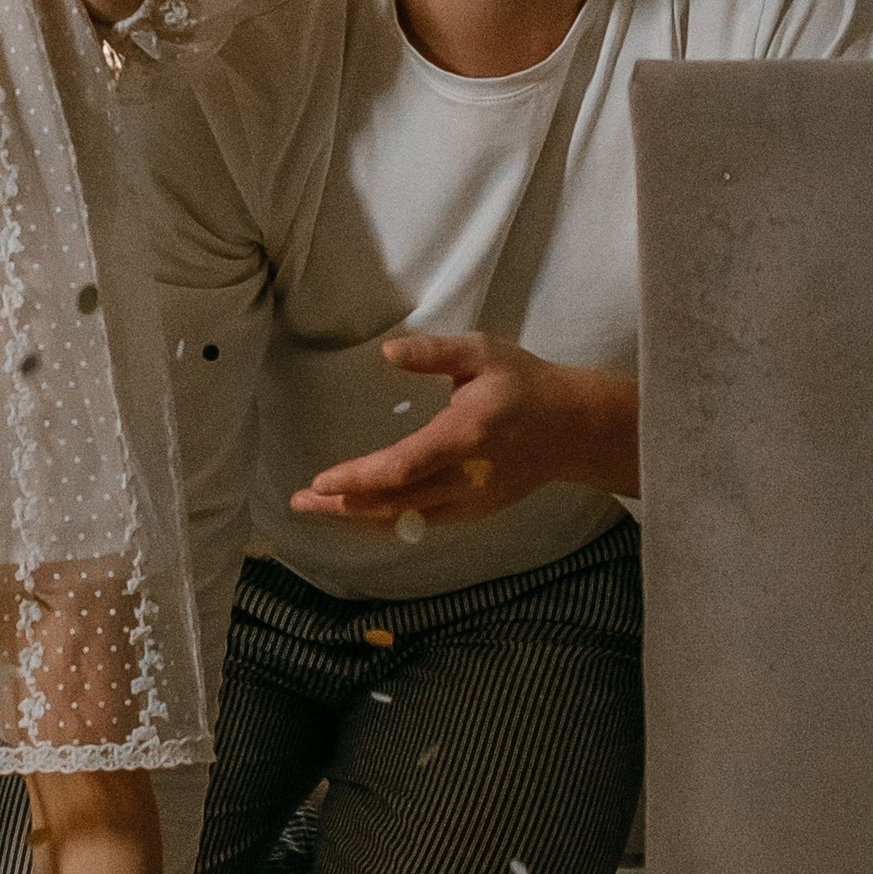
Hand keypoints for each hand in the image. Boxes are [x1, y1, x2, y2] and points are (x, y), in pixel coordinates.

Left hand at [290, 333, 641, 529]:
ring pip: (405, 518)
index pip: (403, 466)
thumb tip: (388, 351)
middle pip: (395, 502)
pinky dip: (384, 519)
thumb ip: (435, 353)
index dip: (360, 478)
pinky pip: (420, 522)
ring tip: (316, 506)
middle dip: (343, 503)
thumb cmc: (524, 384)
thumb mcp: (483, 353)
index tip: (321, 479)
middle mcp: (465, 477)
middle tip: (299, 500)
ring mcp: (470, 501)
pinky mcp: (473, 511)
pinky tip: (356, 512)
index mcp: (465, 435)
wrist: (573, 428)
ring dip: (357, 515)